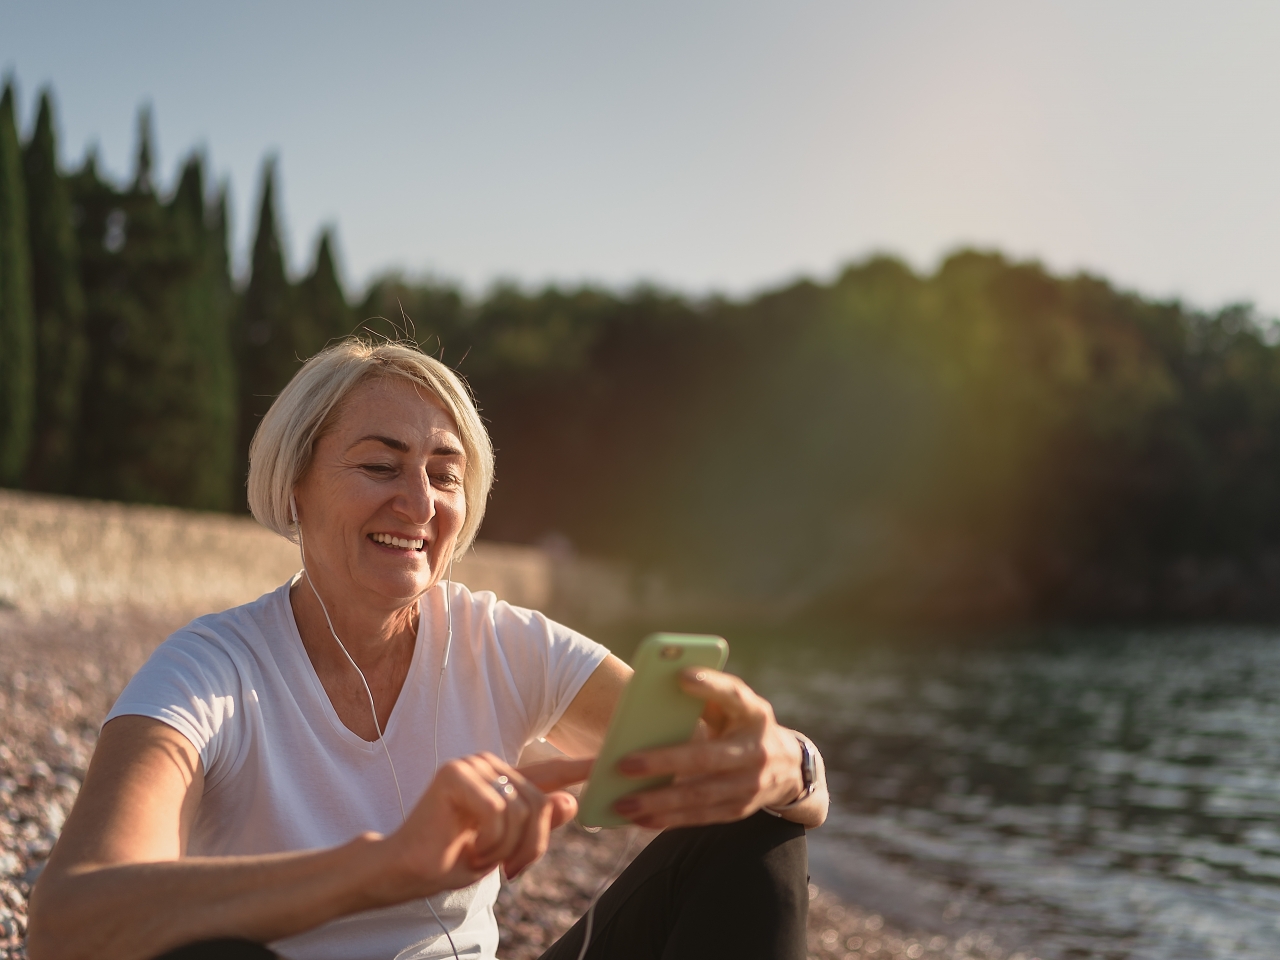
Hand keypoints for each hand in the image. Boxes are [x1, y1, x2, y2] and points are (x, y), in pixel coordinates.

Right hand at [370, 753, 590, 903]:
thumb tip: (570, 800)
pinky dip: (489, 841)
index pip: (549, 773)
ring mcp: (473, 765)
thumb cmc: (453, 859)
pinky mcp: (456, 773)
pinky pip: (498, 810)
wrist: (406, 870)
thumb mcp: (507, 848)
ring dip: (505, 848)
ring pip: (522, 809)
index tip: (605, 762)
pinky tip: (469, 848)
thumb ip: (538, 825)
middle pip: (541, 804)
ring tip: (480, 856)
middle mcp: (491, 766)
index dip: (579, 768)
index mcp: (504, 781)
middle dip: (531, 846)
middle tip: (508, 870)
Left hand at [610, 669, 804, 828]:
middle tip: (622, 765)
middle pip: (706, 757)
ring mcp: (750, 784)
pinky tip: (640, 819)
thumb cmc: (743, 725)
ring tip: (622, 802)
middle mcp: (757, 749)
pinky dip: (669, 819)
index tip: (680, 675)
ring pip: (699, 795)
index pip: (734, 695)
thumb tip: (661, 692)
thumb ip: (707, 697)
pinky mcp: (740, 809)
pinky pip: (700, 817)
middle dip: (663, 762)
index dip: (710, 685)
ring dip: (658, 801)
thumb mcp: (736, 706)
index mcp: (754, 712)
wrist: (790, 768)